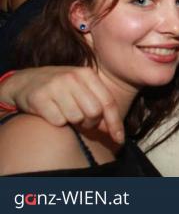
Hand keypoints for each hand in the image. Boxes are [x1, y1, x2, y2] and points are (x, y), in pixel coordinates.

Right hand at [0, 66, 123, 143]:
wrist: (25, 81)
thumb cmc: (61, 89)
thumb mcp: (82, 90)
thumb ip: (99, 106)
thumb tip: (114, 131)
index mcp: (87, 74)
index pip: (108, 102)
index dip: (115, 123)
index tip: (119, 139)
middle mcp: (72, 77)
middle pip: (94, 112)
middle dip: (91, 123)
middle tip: (82, 121)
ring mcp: (55, 86)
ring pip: (76, 118)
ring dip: (73, 122)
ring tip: (65, 113)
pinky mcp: (40, 97)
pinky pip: (58, 121)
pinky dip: (57, 122)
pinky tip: (52, 112)